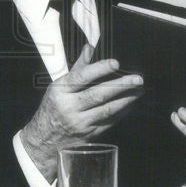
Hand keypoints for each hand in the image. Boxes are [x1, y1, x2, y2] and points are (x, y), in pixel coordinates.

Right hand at [19, 45, 143, 180]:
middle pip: (98, 94)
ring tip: (140, 90)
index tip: (116, 63)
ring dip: (126, 99)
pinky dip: (122, 111)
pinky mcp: (89, 134)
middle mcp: (70, 107)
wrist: (45, 139)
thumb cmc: (54, 106)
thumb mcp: (59, 86)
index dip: (99, 69)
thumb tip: (90, 47)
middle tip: (138, 79)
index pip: (81, 77)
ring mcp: (80, 123)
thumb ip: (78, 68)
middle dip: (121, 86)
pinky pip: (109, 121)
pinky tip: (131, 103)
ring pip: (107, 109)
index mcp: (60, 91)